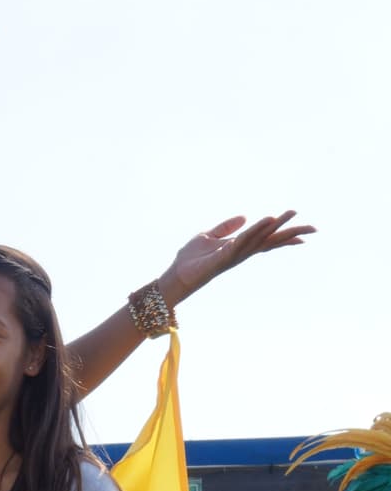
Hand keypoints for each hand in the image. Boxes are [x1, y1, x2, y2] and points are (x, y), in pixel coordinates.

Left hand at [160, 211, 314, 302]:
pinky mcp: (222, 258)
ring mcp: (233, 256)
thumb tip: (244, 216)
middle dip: (289, 233)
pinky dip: (253, 232)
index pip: (266, 239)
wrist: (176, 274)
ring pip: (258, 239)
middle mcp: (241, 252)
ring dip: (274, 227)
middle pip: (270, 240)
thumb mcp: (209, 236)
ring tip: (288, 215)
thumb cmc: (191, 259)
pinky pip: (241, 242)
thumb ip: (226, 227)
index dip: (285, 236)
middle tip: (313, 228)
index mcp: (240, 246)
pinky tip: (265, 222)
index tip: (306, 234)